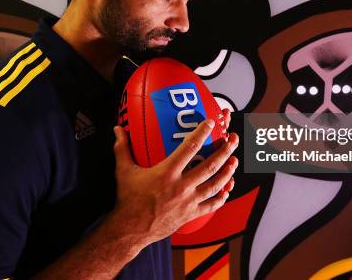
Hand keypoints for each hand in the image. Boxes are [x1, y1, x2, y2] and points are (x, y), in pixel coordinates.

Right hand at [111, 113, 237, 243]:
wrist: (130, 229)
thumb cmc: (128, 199)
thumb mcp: (123, 170)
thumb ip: (122, 148)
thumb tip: (117, 129)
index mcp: (167, 173)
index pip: (189, 147)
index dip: (202, 133)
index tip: (211, 122)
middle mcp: (181, 186)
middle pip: (210, 166)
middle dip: (225, 152)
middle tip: (233, 140)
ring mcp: (188, 201)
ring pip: (215, 185)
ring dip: (228, 172)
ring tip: (235, 161)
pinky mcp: (190, 214)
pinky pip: (211, 205)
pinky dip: (221, 197)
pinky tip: (227, 189)